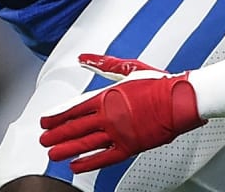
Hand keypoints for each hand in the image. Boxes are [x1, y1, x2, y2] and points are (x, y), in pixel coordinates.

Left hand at [39, 54, 204, 173]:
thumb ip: (102, 65)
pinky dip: (88, 163)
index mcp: (107, 96)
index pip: (74, 108)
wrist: (182, 99)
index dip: (57, 115)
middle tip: (43, 140)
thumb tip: (83, 58)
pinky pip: (104, 157)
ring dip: (66, 149)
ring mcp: (118, 132)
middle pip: (75, 127)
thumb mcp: (127, 69)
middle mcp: (109, 115)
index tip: (45, 120)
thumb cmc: (159, 83)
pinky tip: (76, 166)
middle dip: (56, 134)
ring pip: (85, 143)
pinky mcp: (130, 146)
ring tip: (53, 154)